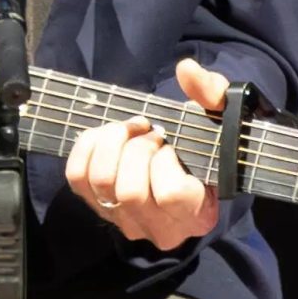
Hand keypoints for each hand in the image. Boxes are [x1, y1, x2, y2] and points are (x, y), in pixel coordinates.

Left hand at [65, 56, 227, 249]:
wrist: (186, 167)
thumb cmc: (206, 146)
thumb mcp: (220, 117)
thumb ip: (212, 93)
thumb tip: (186, 70)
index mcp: (197, 213)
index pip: (171, 195)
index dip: (164, 160)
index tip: (171, 145)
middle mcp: (161, 229)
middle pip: (130, 191)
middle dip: (136, 149)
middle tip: (149, 133)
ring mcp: (127, 222)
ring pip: (102, 183)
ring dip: (111, 144)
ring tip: (129, 131)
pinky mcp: (100, 209)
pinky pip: (77, 178)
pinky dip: (87, 148)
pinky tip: (107, 137)